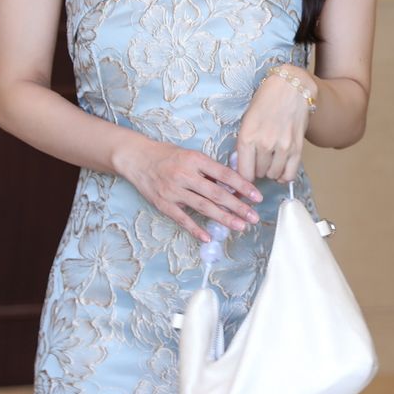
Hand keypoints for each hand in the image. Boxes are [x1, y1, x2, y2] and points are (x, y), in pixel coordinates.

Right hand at [119, 136, 262, 243]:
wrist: (137, 158)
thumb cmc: (167, 155)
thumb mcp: (190, 155)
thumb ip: (209, 170)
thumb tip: (232, 186)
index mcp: (195, 159)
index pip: (225, 175)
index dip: (243, 186)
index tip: (257, 197)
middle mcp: (185, 175)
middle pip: (217, 194)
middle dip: (238, 207)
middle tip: (254, 217)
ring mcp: (173, 191)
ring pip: (203, 207)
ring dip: (224, 218)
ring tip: (240, 226)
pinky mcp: (163, 203)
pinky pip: (182, 218)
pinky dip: (195, 229)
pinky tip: (208, 237)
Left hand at [236, 65, 316, 182]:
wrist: (290, 87)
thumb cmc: (265, 101)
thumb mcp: (246, 120)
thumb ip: (242, 145)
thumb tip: (237, 167)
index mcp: (247, 136)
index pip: (242, 173)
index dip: (242, 179)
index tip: (242, 178)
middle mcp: (264, 144)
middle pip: (258, 174)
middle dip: (256, 170)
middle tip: (257, 160)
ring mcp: (282, 147)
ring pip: (273, 175)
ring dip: (270, 171)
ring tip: (269, 160)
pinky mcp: (297, 148)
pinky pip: (289, 174)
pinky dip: (284, 176)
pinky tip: (280, 168)